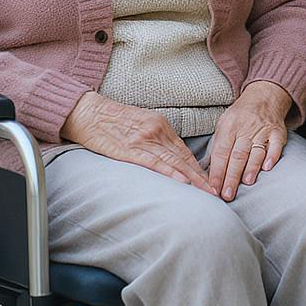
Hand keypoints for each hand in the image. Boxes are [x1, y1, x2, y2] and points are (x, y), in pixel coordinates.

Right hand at [60, 92, 215, 194]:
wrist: (88, 112)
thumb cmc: (111, 119)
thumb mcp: (139, 123)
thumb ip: (154, 137)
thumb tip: (168, 157)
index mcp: (159, 124)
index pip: (184, 151)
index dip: (198, 168)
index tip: (210, 183)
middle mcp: (156, 130)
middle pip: (183, 157)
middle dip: (201, 177)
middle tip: (216, 193)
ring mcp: (144, 139)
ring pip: (174, 162)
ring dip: (192, 180)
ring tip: (206, 193)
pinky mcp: (130, 149)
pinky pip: (154, 163)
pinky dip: (170, 173)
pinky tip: (181, 182)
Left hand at [208, 81, 291, 200]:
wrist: (263, 97)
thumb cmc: (240, 116)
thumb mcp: (224, 124)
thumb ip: (219, 146)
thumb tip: (210, 173)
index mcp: (229, 126)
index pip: (221, 152)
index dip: (217, 171)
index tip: (213, 188)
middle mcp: (245, 128)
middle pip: (237, 155)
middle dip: (231, 176)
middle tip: (227, 194)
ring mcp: (263, 130)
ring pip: (255, 151)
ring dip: (251, 168)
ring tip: (245, 183)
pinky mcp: (277, 132)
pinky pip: (275, 145)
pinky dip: (272, 156)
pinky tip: (268, 168)